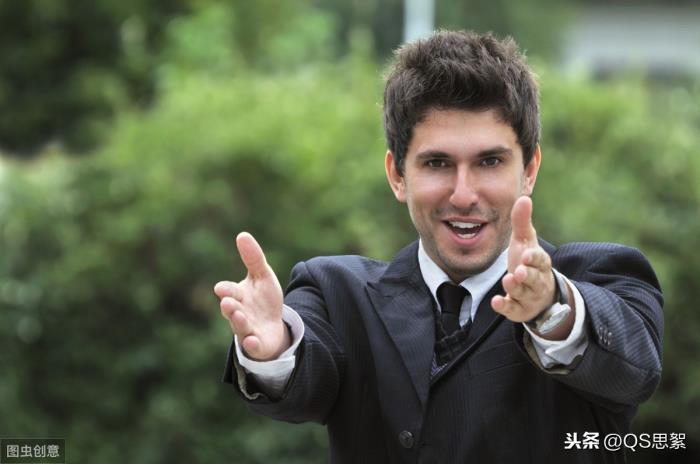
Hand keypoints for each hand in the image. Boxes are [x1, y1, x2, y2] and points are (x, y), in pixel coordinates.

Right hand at [214, 232, 289, 360]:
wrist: (273, 325)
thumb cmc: (263, 299)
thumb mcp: (263, 276)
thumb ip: (253, 258)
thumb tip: (242, 234)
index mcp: (238, 295)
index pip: (229, 291)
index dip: (226, 290)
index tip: (221, 288)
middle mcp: (238, 313)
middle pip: (231, 310)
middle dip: (229, 307)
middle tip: (227, 303)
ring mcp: (246, 329)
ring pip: (240, 327)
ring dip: (238, 322)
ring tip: (239, 316)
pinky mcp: (256, 344)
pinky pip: (252, 345)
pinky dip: (252, 344)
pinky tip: (252, 340)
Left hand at [491, 196, 555, 322]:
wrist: (539, 293)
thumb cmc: (529, 262)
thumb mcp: (525, 241)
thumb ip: (522, 222)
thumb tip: (524, 198)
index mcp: (539, 262)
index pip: (540, 260)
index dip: (534, 258)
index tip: (527, 255)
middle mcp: (537, 280)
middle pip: (534, 278)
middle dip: (528, 275)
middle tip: (519, 272)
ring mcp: (528, 296)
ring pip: (524, 293)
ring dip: (516, 288)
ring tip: (509, 280)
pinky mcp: (519, 308)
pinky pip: (513, 309)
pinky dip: (505, 306)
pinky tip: (497, 301)